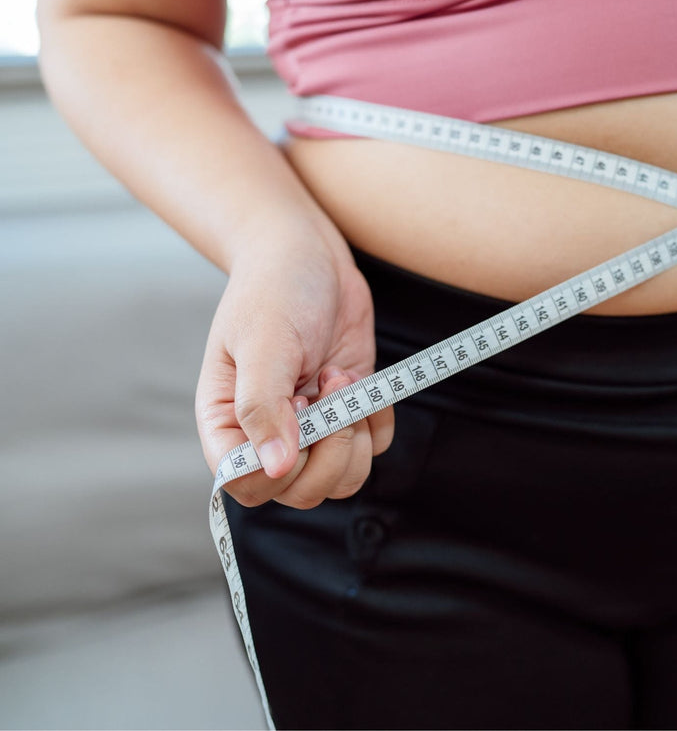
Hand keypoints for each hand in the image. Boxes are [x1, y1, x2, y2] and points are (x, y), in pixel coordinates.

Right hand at [195, 238, 394, 507]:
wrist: (308, 254)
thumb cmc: (273, 290)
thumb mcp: (262, 342)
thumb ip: (263, 407)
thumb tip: (275, 467)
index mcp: (227, 423)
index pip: (244, 485)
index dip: (278, 469)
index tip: (296, 412)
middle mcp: (268, 434)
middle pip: (301, 492)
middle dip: (329, 451)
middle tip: (329, 390)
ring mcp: (312, 427)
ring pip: (343, 479)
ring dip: (355, 438)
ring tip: (340, 381)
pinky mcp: (349, 412)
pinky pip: (374, 447)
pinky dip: (378, 422)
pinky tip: (359, 380)